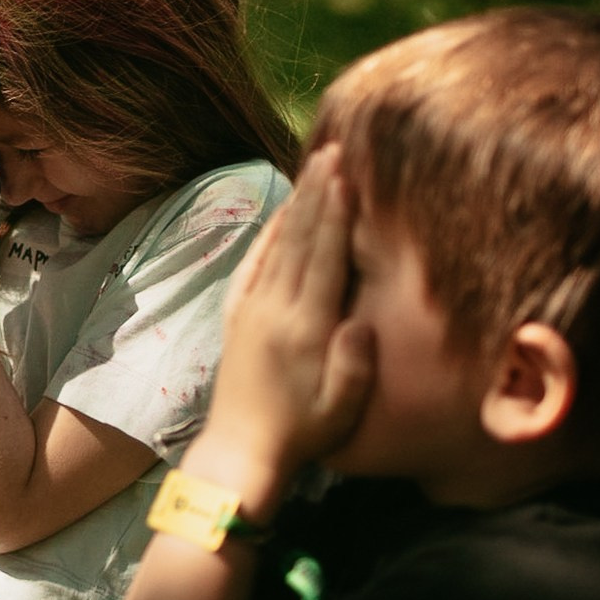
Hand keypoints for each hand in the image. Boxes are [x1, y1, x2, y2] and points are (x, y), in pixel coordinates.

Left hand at [187, 147, 374, 513]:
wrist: (240, 448)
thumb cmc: (302, 431)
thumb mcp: (338, 409)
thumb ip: (353, 365)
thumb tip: (362, 323)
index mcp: (303, 327)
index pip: (323, 258)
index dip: (336, 214)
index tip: (346, 174)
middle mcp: (274, 308)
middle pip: (300, 238)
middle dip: (318, 193)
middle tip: (334, 151)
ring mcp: (251, 308)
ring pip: (278, 243)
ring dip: (297, 203)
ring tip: (313, 167)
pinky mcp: (237, 313)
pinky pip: (255, 262)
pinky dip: (271, 233)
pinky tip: (282, 212)